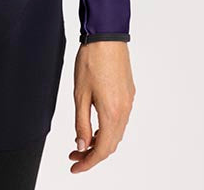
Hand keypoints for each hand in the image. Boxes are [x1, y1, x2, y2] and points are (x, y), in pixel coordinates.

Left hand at [68, 41, 134, 172]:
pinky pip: (120, 120)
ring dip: (100, 142)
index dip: (89, 162)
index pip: (102, 149)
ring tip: (82, 142)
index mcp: (112, 113)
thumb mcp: (80, 94)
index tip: (75, 167)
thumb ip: (81, 123)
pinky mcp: (128, 93)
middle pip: (111, 144)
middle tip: (74, 155)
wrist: (106, 36)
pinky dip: (107, 129)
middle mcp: (124, 110)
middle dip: (93, 154)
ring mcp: (128, 102)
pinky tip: (95, 126)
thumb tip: (82, 146)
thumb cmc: (91, 61)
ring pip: (116, 133)